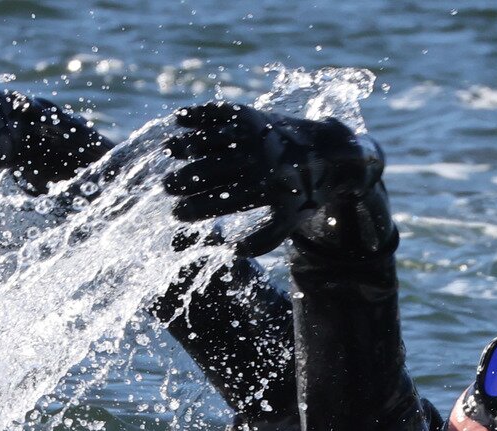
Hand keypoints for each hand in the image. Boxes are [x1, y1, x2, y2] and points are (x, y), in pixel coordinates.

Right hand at [163, 103, 383, 257]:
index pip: (224, 201)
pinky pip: (222, 114)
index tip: (176, 214)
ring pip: (214, 140)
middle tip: (165, 187)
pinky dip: (199, 115)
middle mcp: (261, 160)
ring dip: (187, 146)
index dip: (197, 208)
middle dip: (186, 180)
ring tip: (166, 151)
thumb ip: (264, 240)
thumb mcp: (290, 221)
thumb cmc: (303, 193)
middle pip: (214, 171)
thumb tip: (231, 250)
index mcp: (269, 189)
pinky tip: (178, 119)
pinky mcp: (254, 116)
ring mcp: (256, 135)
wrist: (330, 152)